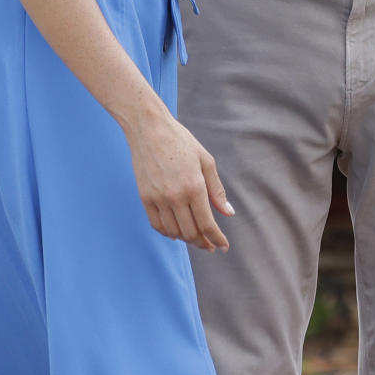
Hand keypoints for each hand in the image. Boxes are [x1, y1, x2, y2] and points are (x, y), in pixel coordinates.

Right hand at [127, 109, 233, 252]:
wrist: (149, 129)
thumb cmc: (180, 141)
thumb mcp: (205, 160)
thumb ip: (217, 190)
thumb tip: (228, 213)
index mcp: (194, 186)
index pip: (207, 224)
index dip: (216, 239)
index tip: (223, 246)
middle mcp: (176, 196)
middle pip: (191, 232)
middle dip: (203, 243)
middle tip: (211, 245)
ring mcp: (158, 198)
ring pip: (174, 232)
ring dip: (186, 239)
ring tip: (195, 238)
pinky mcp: (145, 197)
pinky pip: (157, 225)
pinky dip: (168, 232)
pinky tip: (176, 232)